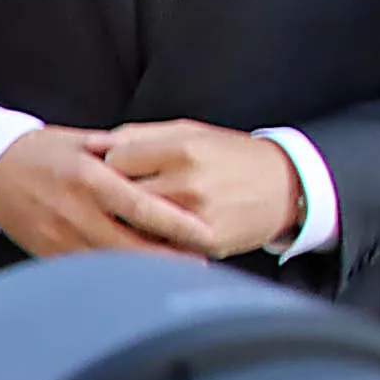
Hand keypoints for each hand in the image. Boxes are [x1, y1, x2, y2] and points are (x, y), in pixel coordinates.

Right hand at [0, 125, 213, 260]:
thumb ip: (124, 154)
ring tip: (175, 274)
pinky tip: (134, 277)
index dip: (175, 224)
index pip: (141, 207)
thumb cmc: (42, 151)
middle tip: (200, 264)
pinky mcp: (47, 251)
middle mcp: (75, 211)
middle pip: (130, 244)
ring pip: (110, 263)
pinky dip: (113, 275)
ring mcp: (59, 235)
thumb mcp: (82, 141)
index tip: (205, 235)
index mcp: (88, 178)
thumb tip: (167, 163)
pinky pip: (86, 269)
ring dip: (143, 271)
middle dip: (167, 258)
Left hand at [100, 118, 302, 257]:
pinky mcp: (206, 244)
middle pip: (120, 195)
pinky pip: (159, 248)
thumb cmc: (228, 154)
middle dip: (108, 196)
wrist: (287, 185)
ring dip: (124, 222)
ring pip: (135, 225)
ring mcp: (197, 217)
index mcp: (183, 150)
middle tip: (105, 196)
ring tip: (124, 215)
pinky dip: (147, 243)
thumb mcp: (189, 131)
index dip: (106, 165)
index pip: (116, 160)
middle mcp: (189, 184)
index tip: (109, 168)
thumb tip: (91, 142)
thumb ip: (138, 135)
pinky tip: (147, 235)